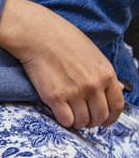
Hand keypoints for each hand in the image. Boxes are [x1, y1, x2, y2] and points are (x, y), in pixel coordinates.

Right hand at [0, 0, 124, 127]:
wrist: (39, 36)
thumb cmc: (64, 40)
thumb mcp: (94, 55)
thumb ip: (105, 74)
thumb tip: (118, 87)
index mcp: (105, 74)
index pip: (116, 105)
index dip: (111, 118)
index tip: (105, 121)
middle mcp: (93, 85)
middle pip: (99, 117)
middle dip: (92, 121)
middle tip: (84, 118)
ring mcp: (74, 92)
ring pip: (82, 121)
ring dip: (77, 122)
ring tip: (70, 115)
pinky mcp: (55, 97)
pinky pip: (65, 120)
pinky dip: (64, 120)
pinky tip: (60, 113)